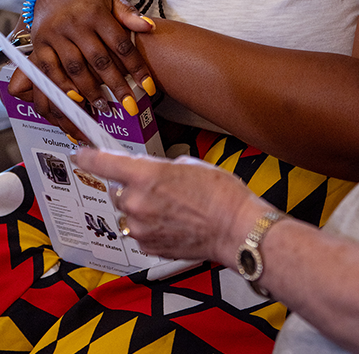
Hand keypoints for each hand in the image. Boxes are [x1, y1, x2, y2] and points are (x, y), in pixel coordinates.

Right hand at [8, 0, 155, 134]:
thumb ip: (129, 14)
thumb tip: (150, 27)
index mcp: (95, 13)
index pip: (121, 44)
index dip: (136, 67)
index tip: (149, 87)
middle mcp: (74, 25)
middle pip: (99, 60)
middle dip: (116, 85)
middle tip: (130, 105)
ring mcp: (54, 36)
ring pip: (74, 69)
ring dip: (90, 91)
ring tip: (104, 107)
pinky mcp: (39, 46)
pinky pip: (49, 71)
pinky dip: (62, 87)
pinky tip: (75, 101)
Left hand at [75, 148, 265, 263]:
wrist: (234, 229)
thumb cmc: (221, 195)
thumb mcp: (193, 165)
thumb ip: (163, 169)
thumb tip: (154, 176)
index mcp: (147, 175)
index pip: (104, 163)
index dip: (88, 157)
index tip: (80, 154)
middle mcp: (137, 202)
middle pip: (118, 191)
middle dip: (134, 188)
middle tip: (162, 188)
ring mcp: (139, 227)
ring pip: (129, 213)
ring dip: (143, 208)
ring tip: (174, 208)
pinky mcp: (147, 246)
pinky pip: (139, 232)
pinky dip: (151, 226)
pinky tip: (175, 223)